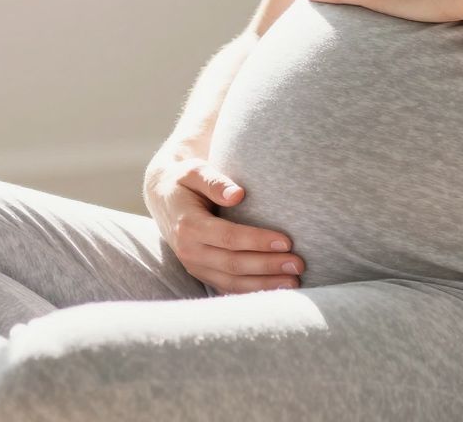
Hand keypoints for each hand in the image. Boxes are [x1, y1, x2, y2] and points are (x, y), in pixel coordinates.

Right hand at [143, 155, 304, 294]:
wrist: (163, 197)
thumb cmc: (185, 180)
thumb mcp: (194, 171)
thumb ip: (214, 180)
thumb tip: (238, 194)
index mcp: (188, 226)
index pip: (228, 238)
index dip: (258, 241)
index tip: (287, 241)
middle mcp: (189, 251)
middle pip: (234, 264)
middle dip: (268, 266)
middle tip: (299, 264)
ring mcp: (195, 266)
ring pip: (232, 282)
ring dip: (264, 284)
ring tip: (294, 281)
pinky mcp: (202, 273)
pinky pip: (228, 288)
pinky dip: (253, 291)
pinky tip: (277, 289)